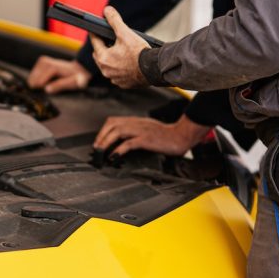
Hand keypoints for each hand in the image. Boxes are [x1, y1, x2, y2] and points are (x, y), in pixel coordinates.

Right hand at [27, 56, 90, 93]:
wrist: (79, 69)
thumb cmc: (77, 78)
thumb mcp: (73, 83)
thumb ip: (60, 86)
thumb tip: (46, 90)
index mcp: (52, 67)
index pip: (39, 82)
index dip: (43, 89)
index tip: (50, 91)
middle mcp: (45, 61)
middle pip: (33, 80)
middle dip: (39, 86)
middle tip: (51, 87)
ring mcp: (42, 60)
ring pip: (32, 78)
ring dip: (38, 83)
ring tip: (50, 83)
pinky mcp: (41, 61)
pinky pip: (33, 75)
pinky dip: (38, 80)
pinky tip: (47, 80)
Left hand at [90, 6, 150, 87]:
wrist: (154, 69)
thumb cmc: (139, 52)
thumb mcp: (125, 33)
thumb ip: (114, 20)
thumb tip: (107, 10)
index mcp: (103, 58)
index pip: (95, 42)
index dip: (95, 34)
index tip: (95, 30)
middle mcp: (106, 70)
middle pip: (99, 55)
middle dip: (102, 48)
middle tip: (108, 41)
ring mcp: (114, 78)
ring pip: (108, 66)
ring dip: (111, 59)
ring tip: (119, 52)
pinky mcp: (123, 84)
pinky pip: (117, 75)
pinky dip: (120, 69)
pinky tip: (127, 64)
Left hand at [95, 115, 211, 155]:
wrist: (182, 135)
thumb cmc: (166, 135)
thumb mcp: (147, 130)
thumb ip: (135, 132)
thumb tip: (121, 142)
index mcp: (135, 121)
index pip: (113, 121)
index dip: (103, 130)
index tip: (99, 142)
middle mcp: (136, 123)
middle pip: (112, 125)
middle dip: (101, 136)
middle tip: (97, 148)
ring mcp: (141, 130)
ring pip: (118, 132)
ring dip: (106, 142)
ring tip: (101, 152)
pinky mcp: (146, 139)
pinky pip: (129, 143)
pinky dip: (119, 150)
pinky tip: (114, 157)